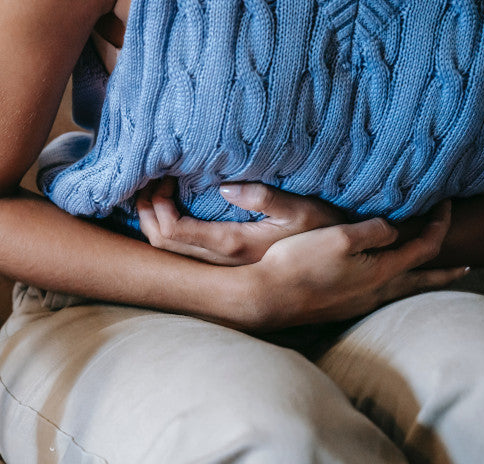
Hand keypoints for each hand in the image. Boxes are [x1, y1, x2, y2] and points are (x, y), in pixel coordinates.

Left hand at [136, 178, 344, 264]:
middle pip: (160, 243)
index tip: (164, 177)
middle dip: (146, 211)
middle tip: (150, 179)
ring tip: (155, 190)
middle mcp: (219, 261)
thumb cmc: (324, 232)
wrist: (337, 265)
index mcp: (232, 245)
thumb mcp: (303, 210)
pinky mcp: (223, 263)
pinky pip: (180, 249)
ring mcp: (219, 265)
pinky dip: (165, 227)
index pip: (173, 232)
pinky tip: (170, 207)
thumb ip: (267, 198)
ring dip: (152, 220)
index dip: (157, 206)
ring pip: (167, 250)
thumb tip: (225, 188)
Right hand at [247, 201, 468, 328]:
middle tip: (465, 268)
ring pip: (400, 291)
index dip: (439, 224)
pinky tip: (380, 285)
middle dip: (445, 273)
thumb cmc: (299, 264)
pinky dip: (392, 287)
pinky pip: (378, 296)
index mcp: (381, 272)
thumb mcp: (340, 236)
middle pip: (421, 281)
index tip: (445, 205)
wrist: (266, 298)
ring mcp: (356, 304)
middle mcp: (375, 293)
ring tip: (427, 277)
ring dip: (419, 281)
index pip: (425, 247)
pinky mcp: (339, 308)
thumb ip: (373, 230)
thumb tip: (392, 230)